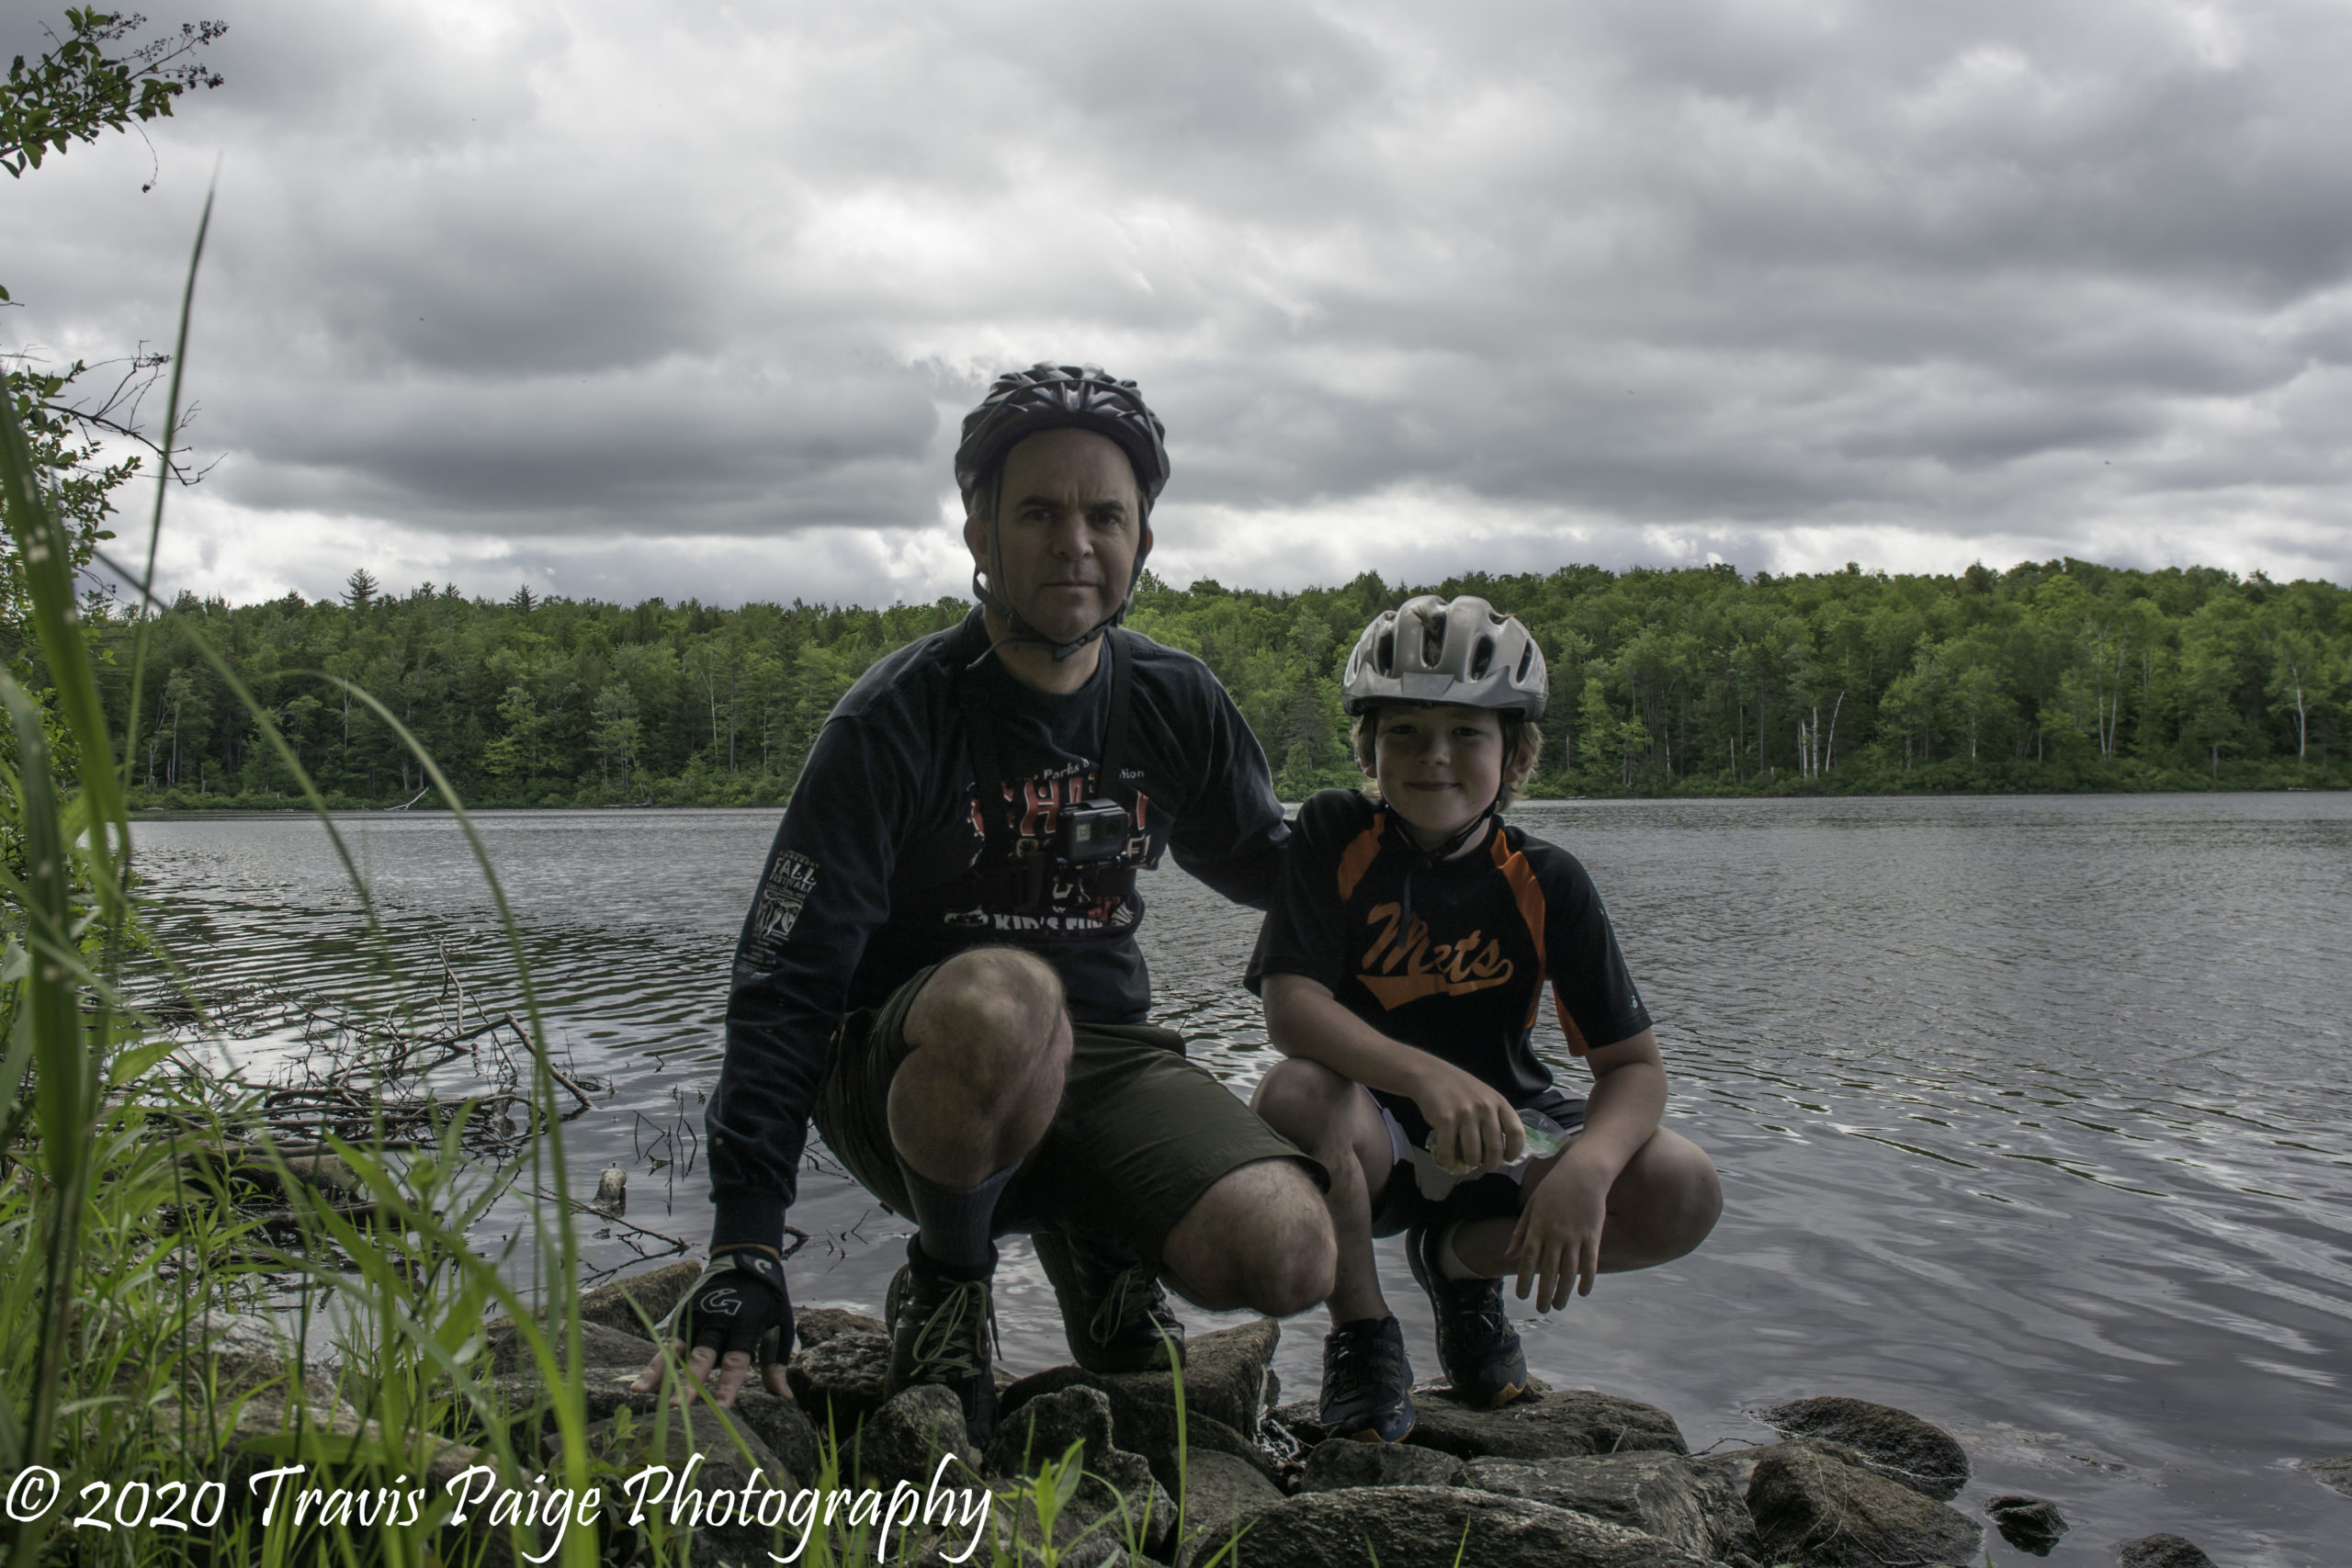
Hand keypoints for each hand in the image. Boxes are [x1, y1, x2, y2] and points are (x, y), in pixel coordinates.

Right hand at [629, 1251, 794, 1407]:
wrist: (745, 1257)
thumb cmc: (768, 1299)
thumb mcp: (781, 1324)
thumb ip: (777, 1362)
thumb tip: (785, 1397)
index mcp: (746, 1324)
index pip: (737, 1359)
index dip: (729, 1383)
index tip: (721, 1407)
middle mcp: (718, 1321)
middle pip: (702, 1356)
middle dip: (690, 1381)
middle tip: (678, 1406)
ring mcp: (697, 1316)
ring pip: (676, 1348)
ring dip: (659, 1371)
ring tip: (641, 1392)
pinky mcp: (683, 1314)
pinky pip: (667, 1342)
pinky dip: (654, 1363)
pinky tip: (641, 1384)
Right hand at [1410, 1060, 1524, 1175]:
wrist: (1430, 1074)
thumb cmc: (1460, 1088)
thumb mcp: (1485, 1096)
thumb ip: (1494, 1117)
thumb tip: (1499, 1150)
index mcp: (1499, 1102)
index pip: (1516, 1132)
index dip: (1514, 1150)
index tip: (1507, 1158)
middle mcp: (1485, 1108)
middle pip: (1495, 1148)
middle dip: (1491, 1164)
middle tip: (1484, 1165)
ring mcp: (1465, 1114)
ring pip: (1473, 1154)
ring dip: (1470, 1163)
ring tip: (1466, 1161)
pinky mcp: (1445, 1120)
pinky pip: (1449, 1150)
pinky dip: (1448, 1161)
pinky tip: (1447, 1160)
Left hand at [1506, 1150, 1609, 1311]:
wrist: (1584, 1172)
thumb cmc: (1554, 1187)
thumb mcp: (1531, 1206)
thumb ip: (1521, 1232)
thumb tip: (1509, 1256)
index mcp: (1538, 1226)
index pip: (1529, 1259)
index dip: (1525, 1279)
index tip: (1522, 1296)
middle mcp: (1555, 1234)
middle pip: (1548, 1270)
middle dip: (1543, 1292)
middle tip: (1541, 1309)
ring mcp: (1575, 1235)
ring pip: (1569, 1271)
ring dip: (1563, 1291)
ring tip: (1558, 1306)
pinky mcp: (1593, 1235)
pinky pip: (1590, 1262)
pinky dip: (1587, 1279)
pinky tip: (1583, 1292)